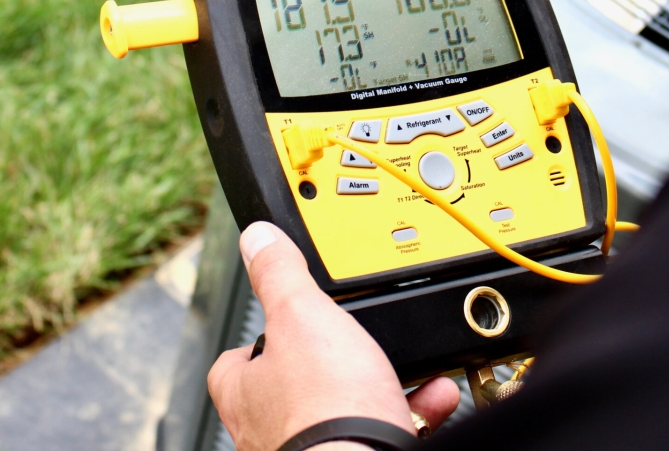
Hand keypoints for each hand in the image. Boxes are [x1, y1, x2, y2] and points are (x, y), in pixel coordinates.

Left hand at [208, 222, 460, 450]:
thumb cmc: (324, 408)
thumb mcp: (302, 314)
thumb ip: (280, 275)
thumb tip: (257, 239)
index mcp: (248, 392)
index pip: (236, 360)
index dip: (261, 335)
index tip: (286, 315)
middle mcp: (272, 429)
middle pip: (295, 381)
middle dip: (331, 358)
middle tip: (355, 338)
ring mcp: (314, 448)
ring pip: (344, 406)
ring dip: (377, 381)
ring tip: (404, 362)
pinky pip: (382, 428)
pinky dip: (410, 407)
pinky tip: (431, 392)